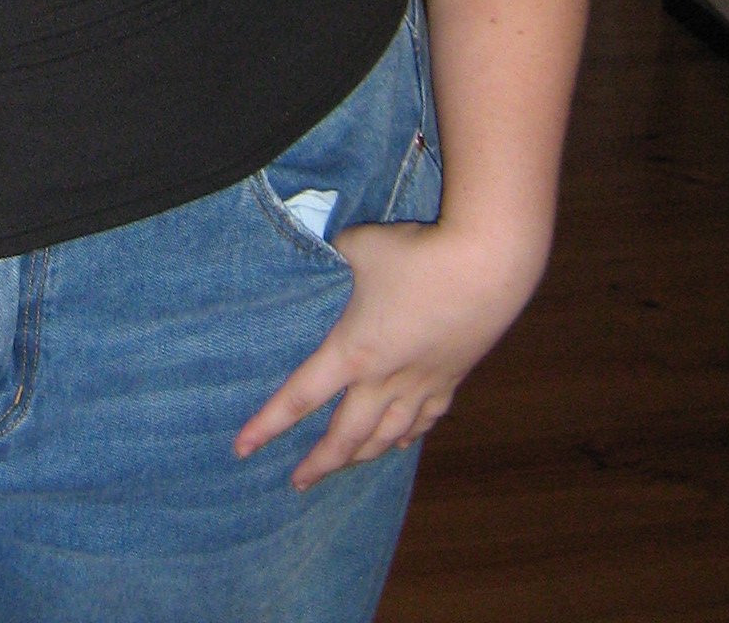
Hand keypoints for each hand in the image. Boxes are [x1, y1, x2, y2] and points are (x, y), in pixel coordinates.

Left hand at [234, 219, 544, 488]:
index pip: (300, 396)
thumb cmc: (416, 255)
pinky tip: (399, 442)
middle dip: (319, 463)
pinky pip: (423, 421)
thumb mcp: (360, 245)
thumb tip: (332, 252)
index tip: (242, 448)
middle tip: (297, 482)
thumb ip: (337, 254)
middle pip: (345, 436)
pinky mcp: (451, 379)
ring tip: (342, 467)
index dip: (268, 425)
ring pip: (385, 437)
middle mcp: (384, 380)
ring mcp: (422, 385)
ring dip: (360, 457)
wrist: (485, 268)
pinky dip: (405, 437)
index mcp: (352, 351)